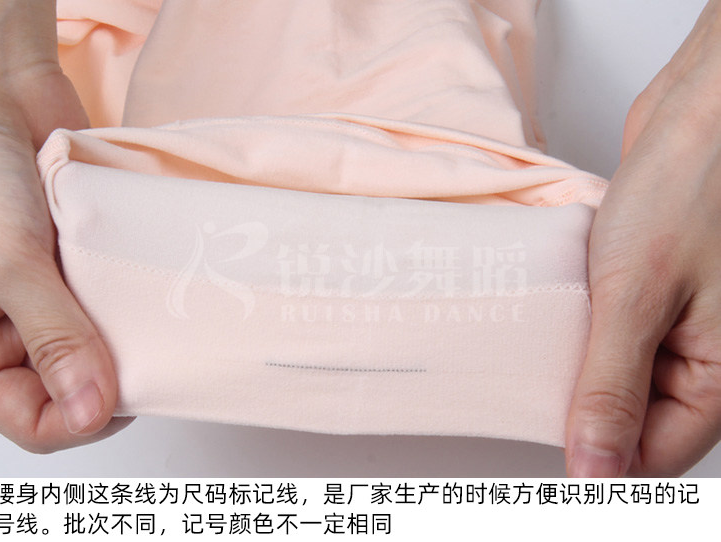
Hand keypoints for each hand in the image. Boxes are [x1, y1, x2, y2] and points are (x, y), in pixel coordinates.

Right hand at [0, 1, 129, 452]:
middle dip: (118, 373)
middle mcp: (14, 327)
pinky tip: (164, 289)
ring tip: (162, 317)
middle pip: (79, 385)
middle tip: (157, 352)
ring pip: (109, 344)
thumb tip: (90, 413)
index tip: (128, 394)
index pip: (32, 419)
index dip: (79, 418)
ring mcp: (55, 295)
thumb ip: (51, 335)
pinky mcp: (85, 264)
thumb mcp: (2, 260)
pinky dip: (142, 297)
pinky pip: (121, 299)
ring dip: (136, 334)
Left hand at [565, 0, 720, 475]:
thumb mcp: (639, 297)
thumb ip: (612, 388)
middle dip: (580, 412)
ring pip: (617, 380)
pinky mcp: (649, 295)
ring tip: (532, 359)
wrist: (699, 112)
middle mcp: (704, 359)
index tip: (544, 452)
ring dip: (576, 371)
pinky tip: (552, 326)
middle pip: (633, 423)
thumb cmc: (693, 186)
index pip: (654, 459)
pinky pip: (611, 337)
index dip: (598, 462)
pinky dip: (581, 335)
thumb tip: (594, 469)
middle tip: (525, 396)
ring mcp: (676, 327)